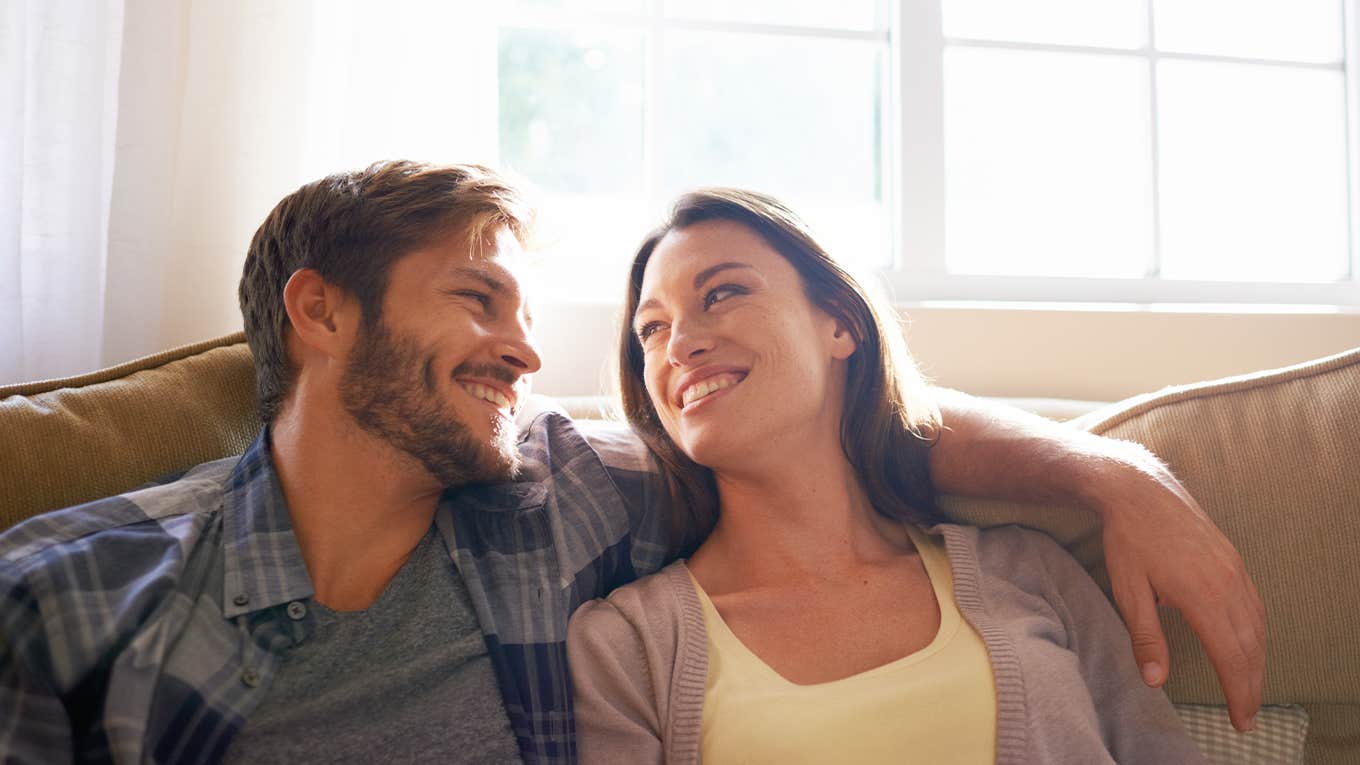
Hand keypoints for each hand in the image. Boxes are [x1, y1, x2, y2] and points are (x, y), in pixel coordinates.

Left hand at [1095, 445, 1265, 731]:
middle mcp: (1227, 583)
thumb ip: (1145, 637)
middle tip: (1245, 716)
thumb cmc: (1128, 540)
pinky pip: (1255, 604)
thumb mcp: (1127, 590)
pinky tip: (1249, 646)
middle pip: (1250, 646)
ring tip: (1248, 688)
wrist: (1140, 489)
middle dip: (1250, 684)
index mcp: (1201, 595)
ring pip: (1257, 626)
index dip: (1237, 691)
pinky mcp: (1233, 559)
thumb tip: (1156, 681)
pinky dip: (1257, 633)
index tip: (1239, 719)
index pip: (1229, 655)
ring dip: (1257, 661)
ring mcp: (1234, 569)